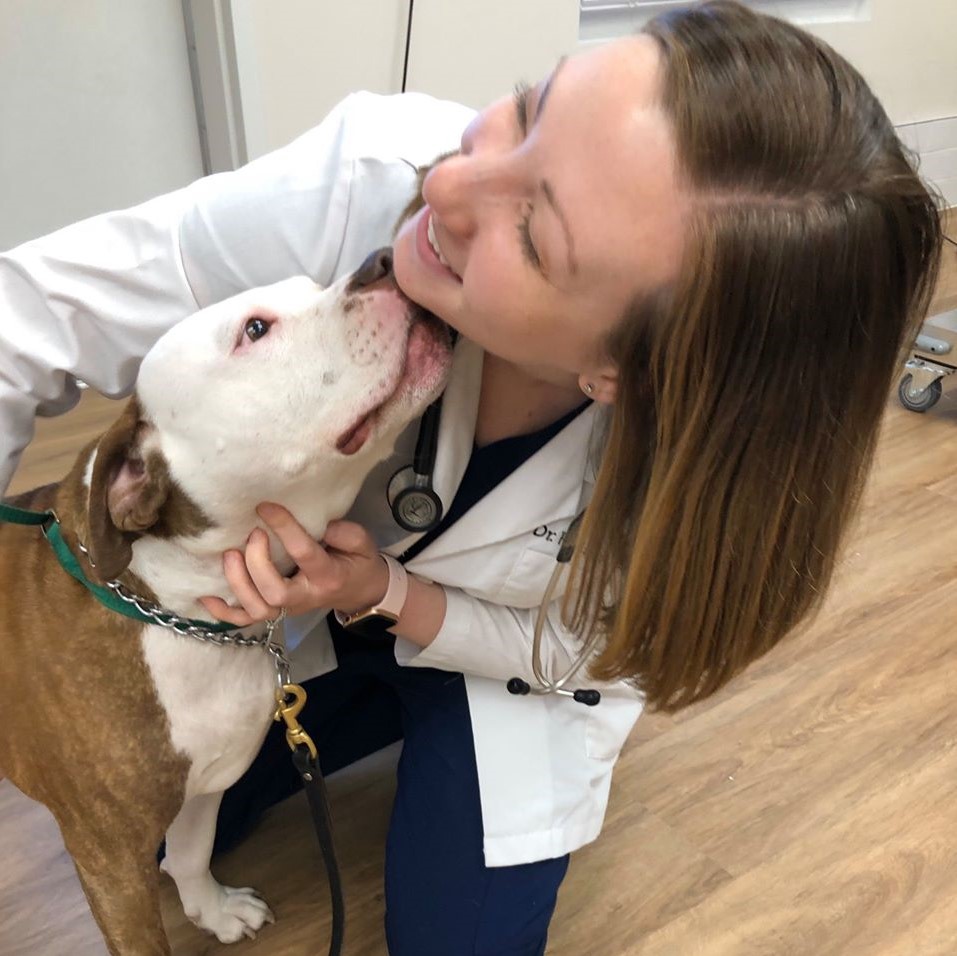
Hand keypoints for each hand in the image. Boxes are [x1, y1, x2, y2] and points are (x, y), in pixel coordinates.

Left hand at [200, 503, 388, 626]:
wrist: (360, 593)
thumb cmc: (357, 563)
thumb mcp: (363, 543)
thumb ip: (344, 532)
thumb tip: (319, 524)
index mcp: (328, 575)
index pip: (304, 553)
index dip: (284, 528)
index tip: (266, 507)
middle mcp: (306, 597)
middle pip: (274, 592)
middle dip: (257, 562)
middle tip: (253, 534)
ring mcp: (288, 609)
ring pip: (257, 608)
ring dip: (238, 583)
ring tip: (230, 555)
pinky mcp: (276, 613)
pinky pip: (245, 620)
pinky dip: (223, 612)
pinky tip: (206, 594)